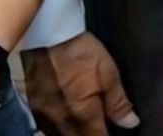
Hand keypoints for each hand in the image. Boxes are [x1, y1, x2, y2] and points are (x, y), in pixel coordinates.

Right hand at [22, 34, 137, 135]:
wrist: (45, 36)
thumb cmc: (80, 53)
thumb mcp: (107, 73)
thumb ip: (118, 102)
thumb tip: (131, 123)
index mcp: (81, 114)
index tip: (116, 134)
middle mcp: (58, 121)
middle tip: (101, 129)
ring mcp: (41, 116)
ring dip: (74, 134)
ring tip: (87, 127)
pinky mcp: (31, 108)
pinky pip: (45, 128)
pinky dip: (58, 129)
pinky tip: (67, 121)